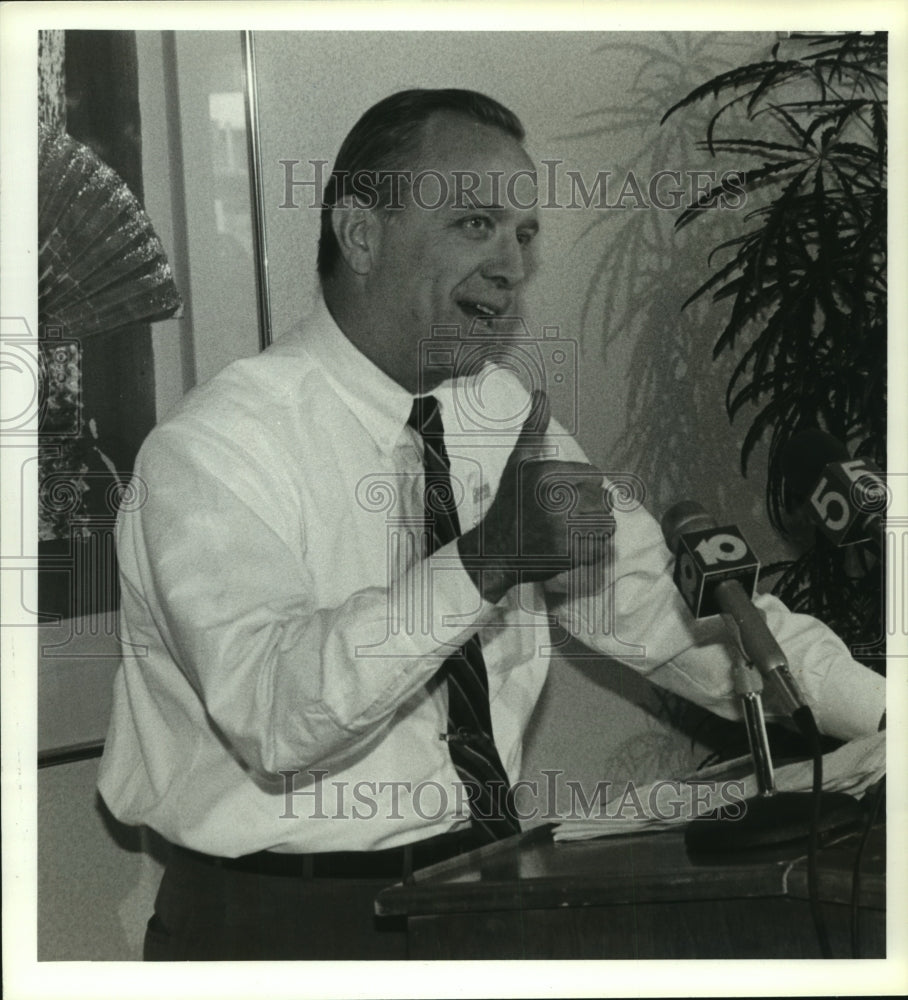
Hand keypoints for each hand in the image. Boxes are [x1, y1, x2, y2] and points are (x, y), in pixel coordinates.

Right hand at [458, 389, 610, 602]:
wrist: (495, 551)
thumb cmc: (510, 503)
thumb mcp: (519, 462)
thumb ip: (533, 428)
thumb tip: (542, 394)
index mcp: (547, 474)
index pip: (594, 476)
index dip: (582, 486)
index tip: (561, 496)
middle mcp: (555, 500)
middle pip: (603, 499)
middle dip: (590, 507)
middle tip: (566, 516)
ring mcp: (563, 530)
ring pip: (606, 522)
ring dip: (594, 527)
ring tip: (572, 529)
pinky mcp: (568, 554)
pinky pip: (602, 545)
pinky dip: (594, 547)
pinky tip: (572, 545)